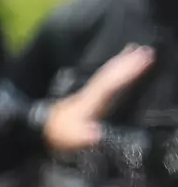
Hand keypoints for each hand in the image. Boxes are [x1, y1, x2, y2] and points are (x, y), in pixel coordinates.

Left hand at [41, 45, 155, 153]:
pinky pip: (105, 77)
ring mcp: (88, 92)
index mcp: (90, 101)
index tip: (141, 61)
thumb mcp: (72, 138)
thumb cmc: (59, 134)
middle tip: (146, 50)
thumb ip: (84, 136)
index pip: (110, 84)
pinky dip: (114, 68)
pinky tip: (119, 63)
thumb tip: (97, 134)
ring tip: (135, 48)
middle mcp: (90, 92)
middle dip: (127, 62)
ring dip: (121, 61)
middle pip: (110, 73)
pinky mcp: (88, 95)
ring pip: (107, 72)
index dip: (126, 73)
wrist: (40, 131)